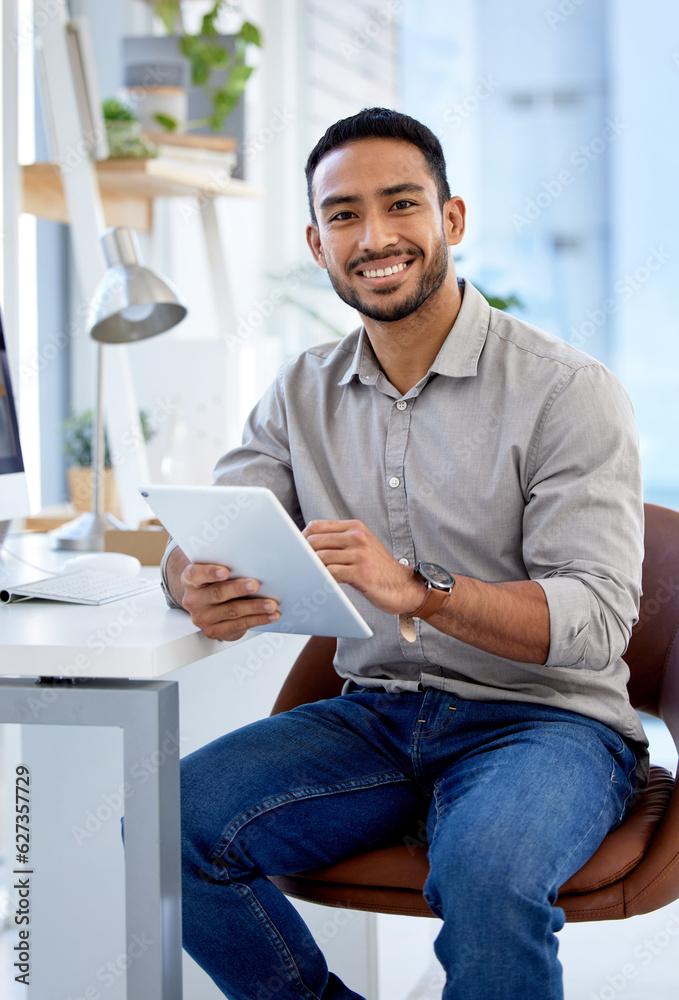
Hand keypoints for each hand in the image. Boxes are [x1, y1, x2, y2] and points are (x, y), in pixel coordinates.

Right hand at [180, 563, 279, 640]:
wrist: (205, 606)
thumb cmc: (213, 583)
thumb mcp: (212, 573)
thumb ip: (225, 568)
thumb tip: (253, 565)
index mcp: (190, 580)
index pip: (195, 574)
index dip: (210, 572)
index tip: (226, 571)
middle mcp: (193, 600)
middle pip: (217, 593)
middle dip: (239, 589)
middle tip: (256, 585)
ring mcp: (202, 618)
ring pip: (232, 611)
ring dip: (255, 607)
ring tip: (271, 604)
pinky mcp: (214, 631)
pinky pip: (239, 624)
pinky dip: (258, 619)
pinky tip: (271, 615)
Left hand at [302, 519, 423, 614]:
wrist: (404, 587)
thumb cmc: (378, 570)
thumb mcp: (361, 548)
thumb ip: (338, 543)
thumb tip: (306, 546)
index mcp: (355, 528)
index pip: (317, 526)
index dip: (301, 538)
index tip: (294, 551)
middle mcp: (358, 537)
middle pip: (315, 540)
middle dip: (301, 555)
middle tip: (295, 567)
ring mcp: (360, 554)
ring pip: (320, 557)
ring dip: (309, 569)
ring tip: (304, 577)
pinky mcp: (361, 572)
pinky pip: (331, 573)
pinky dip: (321, 579)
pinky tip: (318, 584)